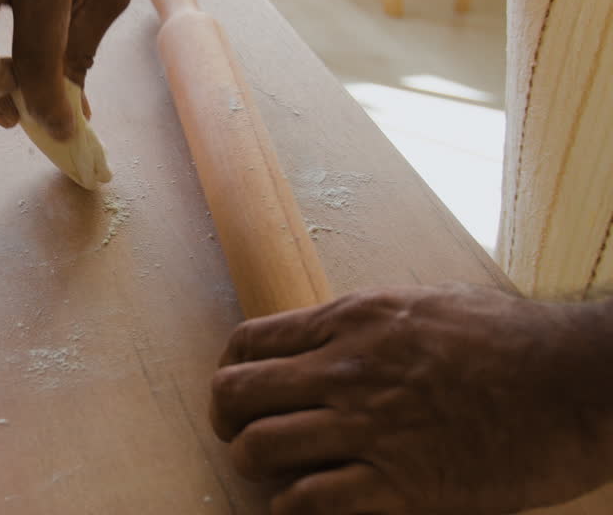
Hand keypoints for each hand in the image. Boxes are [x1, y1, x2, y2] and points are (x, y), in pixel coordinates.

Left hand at [211, 285, 612, 514]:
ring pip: (261, 447)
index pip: (249, 341)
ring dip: (253, 463)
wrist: (573, 383)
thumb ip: (362, 322)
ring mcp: (369, 427)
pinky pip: (311, 499)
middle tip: (235, 434)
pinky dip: (291, 505)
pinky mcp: (399, 483)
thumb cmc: (510, 338)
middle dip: (226, 417)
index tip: (235, 389)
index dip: (229, 369)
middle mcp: (345, 369)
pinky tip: (300, 503)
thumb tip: (325, 336)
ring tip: (268, 472)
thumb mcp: (422, 303)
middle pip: (238, 393)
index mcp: (350, 320)